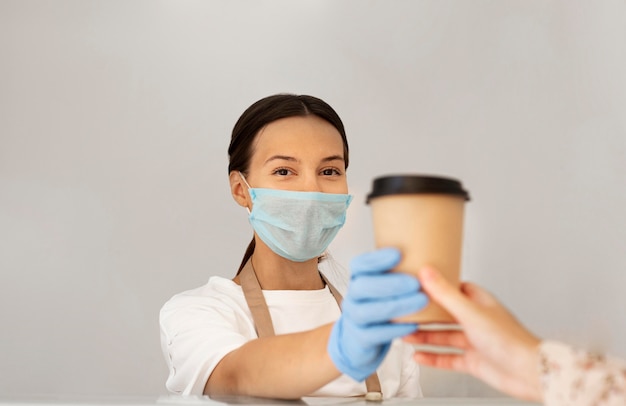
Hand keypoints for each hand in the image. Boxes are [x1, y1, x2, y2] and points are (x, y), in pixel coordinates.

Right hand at [328, 248, 427, 380]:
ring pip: (369, 311)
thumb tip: (432, 256)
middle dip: (391, 283)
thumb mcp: (385, 288)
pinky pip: (375, 334)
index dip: (377, 259)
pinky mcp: (360, 339)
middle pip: (363, 286)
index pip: (360, 265)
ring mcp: (354, 318)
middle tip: (416, 283)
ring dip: (397, 305)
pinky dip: (395, 329)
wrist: (360, 340)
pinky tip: (413, 324)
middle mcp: (353, 296)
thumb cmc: (380, 308)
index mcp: (359, 279)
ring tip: (421, 301)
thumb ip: (400, 273)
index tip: (398, 254)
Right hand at [403, 266, 541, 401]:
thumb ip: (445, 293)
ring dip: (425, 336)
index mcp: (479, 302)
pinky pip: (447, 358)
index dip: (437, 286)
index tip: (418, 283)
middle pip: (445, 314)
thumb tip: (427, 271)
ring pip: (443, 336)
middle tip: (406, 312)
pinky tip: (419, 357)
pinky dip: (432, 358)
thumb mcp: (470, 312)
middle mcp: (476, 320)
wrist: (529, 373)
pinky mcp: (473, 361)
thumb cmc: (510, 341)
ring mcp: (474, 342)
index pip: (455, 288)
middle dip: (425, 314)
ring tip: (405, 334)